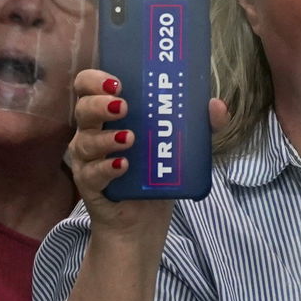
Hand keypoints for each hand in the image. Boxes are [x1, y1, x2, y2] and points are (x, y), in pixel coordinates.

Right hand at [66, 69, 228, 235]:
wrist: (142, 220)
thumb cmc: (155, 172)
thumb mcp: (182, 145)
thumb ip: (201, 124)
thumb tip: (217, 105)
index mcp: (109, 113)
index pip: (89, 86)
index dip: (97, 79)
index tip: (118, 81)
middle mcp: (93, 131)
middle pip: (83, 108)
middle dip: (100, 104)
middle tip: (124, 106)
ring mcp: (88, 159)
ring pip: (84, 141)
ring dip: (106, 138)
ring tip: (130, 139)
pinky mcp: (89, 185)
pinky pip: (91, 173)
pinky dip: (106, 168)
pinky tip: (123, 166)